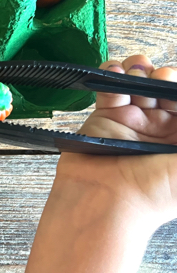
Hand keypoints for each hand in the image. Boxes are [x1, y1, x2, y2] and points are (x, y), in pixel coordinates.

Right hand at [57, 54, 176, 228]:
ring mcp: (133, 121)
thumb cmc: (156, 194)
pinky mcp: (105, 118)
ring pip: (140, 83)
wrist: (109, 202)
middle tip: (161, 80)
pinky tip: (118, 71)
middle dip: (164, 77)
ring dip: (140, 71)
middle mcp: (161, 128)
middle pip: (166, 88)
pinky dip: (113, 74)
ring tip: (139, 72)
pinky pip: (111, 89)